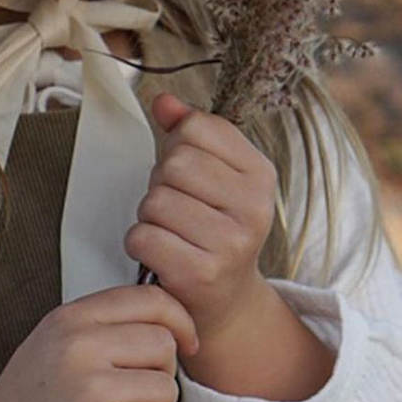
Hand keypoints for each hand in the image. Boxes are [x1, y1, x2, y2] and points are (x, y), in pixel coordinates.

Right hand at [0, 283, 198, 401]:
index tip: (186, 339)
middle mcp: (79, 346)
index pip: (147, 298)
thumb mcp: (50, 345)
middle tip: (138, 393)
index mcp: (69, 319)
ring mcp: (90, 389)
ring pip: (167, 387)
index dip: (178, 318)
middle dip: (162, 371)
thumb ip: (99, 326)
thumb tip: (162, 318)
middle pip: (163, 342)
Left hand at [124, 93, 278, 341]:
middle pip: (174, 164)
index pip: (195, 128)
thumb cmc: (213, 226)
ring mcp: (231, 242)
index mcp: (260, 172)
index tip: (190, 176)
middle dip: (160, 184)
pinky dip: (140, 244)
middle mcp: (255, 206)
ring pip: (155, 200)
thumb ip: (189, 131)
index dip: (177, 148)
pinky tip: (161, 254)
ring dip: (149, 216)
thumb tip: (164, 100)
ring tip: (171, 232)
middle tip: (177, 209)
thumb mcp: (213, 174)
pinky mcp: (201, 273)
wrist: (226, 301)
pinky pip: (143, 236)